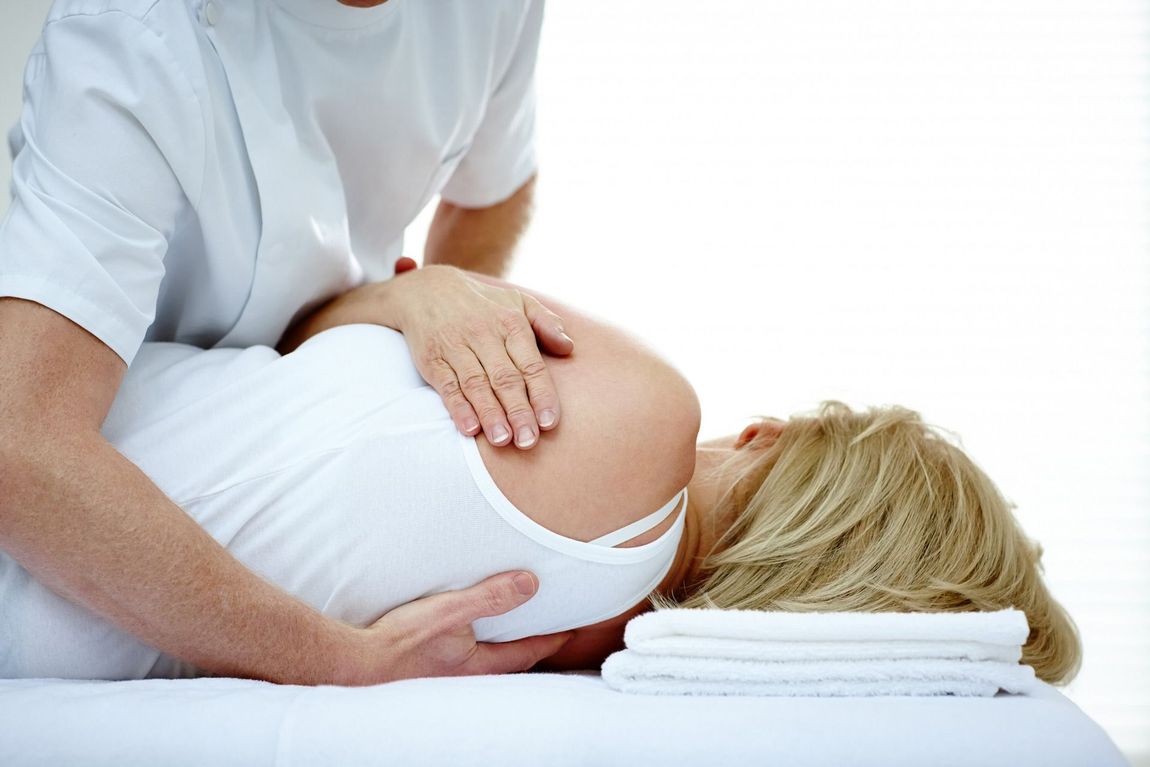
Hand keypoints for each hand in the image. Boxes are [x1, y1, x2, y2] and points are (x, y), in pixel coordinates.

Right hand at [347, 571, 572, 682]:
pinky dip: (476, 647)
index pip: (528, 651)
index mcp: (479, 665)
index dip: (552, 638)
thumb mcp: (451, 612)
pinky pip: (464, 658)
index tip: (573, 629)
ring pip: (487, 661)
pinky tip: (465, 637)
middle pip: (511, 660)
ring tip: (511, 629)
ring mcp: (447, 677)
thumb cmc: (400, 642)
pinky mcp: (426, 671)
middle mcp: (468, 676)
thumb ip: (490, 597)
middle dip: (531, 645)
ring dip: (502, 646)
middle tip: (550, 629)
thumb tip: (531, 583)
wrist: (355, 664)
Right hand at [390, 264, 573, 448]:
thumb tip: (569, 347)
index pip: (531, 365)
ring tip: (503, 441)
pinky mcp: (432, 359)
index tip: (550, 422)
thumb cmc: (482, 304)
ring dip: (490, 414)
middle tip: (529, 441)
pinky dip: (457, 408)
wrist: (425, 290)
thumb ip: (546, 323)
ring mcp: (456, 347)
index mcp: (511, 324)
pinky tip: (469, 429)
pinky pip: (447, 386)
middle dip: (519, 412)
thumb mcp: (518, 302)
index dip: (542, 395)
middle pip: (505, 379)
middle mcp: (484, 335)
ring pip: (476, 384)